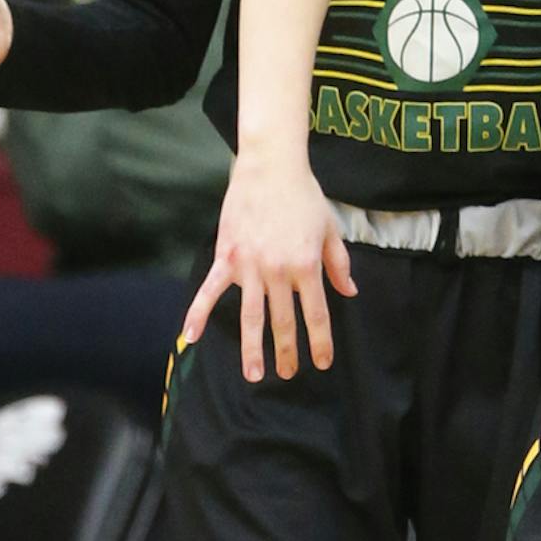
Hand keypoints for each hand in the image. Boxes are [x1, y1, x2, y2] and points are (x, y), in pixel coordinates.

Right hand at [178, 153, 355, 382]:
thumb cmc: (304, 195)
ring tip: (254, 375)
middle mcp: (278, 271)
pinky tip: (190, 337)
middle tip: (288, 374)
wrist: (271, 166)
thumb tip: (350, 292)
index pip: (316, 314)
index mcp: (306, 266)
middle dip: (287, 352)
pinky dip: (198, 313)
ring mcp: (250, 266)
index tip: (322, 362)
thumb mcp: (330, 229)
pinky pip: (210, 290)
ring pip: (250, 316)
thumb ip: (338, 264)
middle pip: (283, 321)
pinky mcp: (227, 256)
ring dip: (252, 348)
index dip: (320, 342)